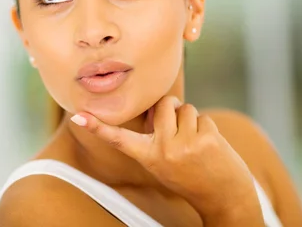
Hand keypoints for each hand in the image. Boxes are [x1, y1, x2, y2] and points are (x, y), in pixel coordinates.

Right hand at [71, 96, 264, 225]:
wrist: (223, 198)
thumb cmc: (190, 176)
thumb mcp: (162, 162)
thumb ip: (155, 136)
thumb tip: (159, 104)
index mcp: (147, 156)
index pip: (117, 139)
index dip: (97, 127)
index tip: (78, 117)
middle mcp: (162, 149)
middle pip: (163, 104)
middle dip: (173, 108)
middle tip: (179, 128)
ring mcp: (184, 144)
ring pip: (184, 108)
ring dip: (191, 119)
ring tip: (195, 141)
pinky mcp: (206, 139)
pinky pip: (202, 116)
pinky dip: (206, 127)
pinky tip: (210, 145)